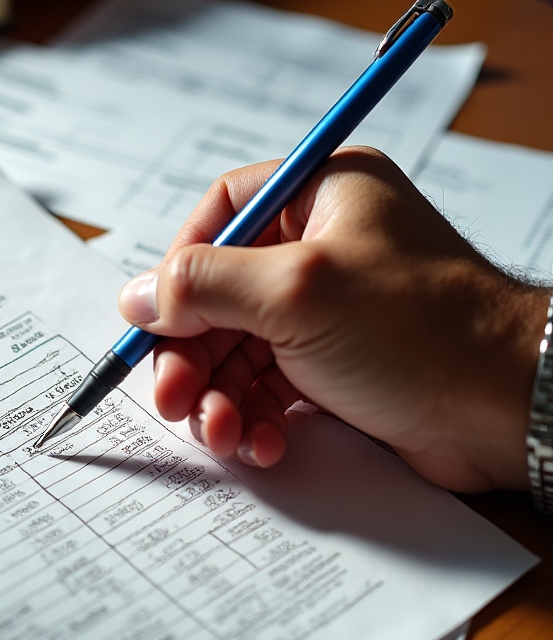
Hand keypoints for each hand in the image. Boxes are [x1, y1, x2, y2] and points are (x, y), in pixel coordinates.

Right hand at [118, 147, 549, 492]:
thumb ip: (202, 286)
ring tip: (224, 434)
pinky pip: (266, 384)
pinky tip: (261, 443)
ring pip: (236, 348)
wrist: (505, 410)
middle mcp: (319, 246)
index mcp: (319, 196)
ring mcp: (326, 308)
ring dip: (219, 396)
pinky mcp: (332, 363)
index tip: (155, 317)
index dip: (179, 267)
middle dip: (192, 354)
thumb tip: (135, 297)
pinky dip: (254, 415)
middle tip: (173, 398)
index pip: (221, 214)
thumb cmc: (419, 330)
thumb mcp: (296, 292)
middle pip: (218, 294)